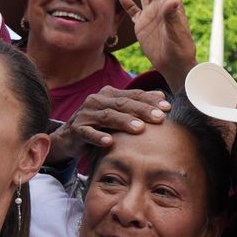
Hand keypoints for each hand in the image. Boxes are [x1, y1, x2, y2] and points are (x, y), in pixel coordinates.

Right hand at [48, 86, 170, 162]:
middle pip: (123, 104)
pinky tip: (110, 142)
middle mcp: (97, 100)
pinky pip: (88, 133)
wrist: (68, 137)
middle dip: (143, 110)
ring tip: (140, 129)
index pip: (133, 95)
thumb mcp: (118, 114)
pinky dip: (98, 137)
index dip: (150, 100)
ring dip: (124, 122)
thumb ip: (137, 105)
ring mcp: (86, 114)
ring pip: (108, 116)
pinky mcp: (77, 129)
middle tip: (159, 117)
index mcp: (109, 94)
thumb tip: (162, 96)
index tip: (168, 107)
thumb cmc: (99, 125)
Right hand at [121, 0, 197, 86]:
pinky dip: (126, 2)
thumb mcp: (178, 35)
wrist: (174, 67)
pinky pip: (133, 11)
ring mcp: (151, 15)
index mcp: (172, 5)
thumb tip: (175, 0)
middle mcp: (161, 6)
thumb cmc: (181, 52)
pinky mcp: (142, 26)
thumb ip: (174, 17)